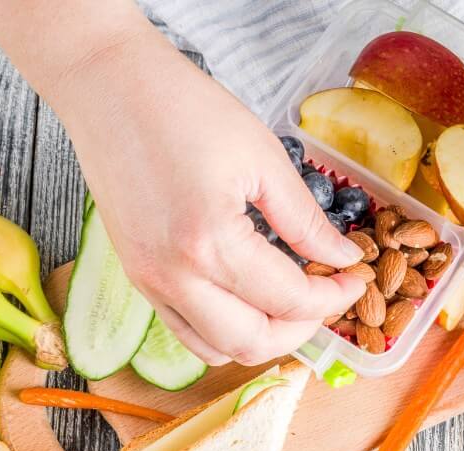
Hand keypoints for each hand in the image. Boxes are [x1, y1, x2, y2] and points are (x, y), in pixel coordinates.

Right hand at [54, 28, 363, 365]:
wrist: (107, 86)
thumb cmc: (182, 108)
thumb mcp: (262, 157)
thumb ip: (306, 220)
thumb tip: (342, 258)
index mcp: (210, 244)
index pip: (289, 300)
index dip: (334, 296)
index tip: (356, 278)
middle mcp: (175, 278)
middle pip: (254, 344)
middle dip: (303, 328)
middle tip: (326, 295)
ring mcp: (151, 284)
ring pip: (219, 351)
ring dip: (264, 337)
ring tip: (289, 301)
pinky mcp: (140, 280)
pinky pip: (188, 334)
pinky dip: (227, 332)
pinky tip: (249, 299)